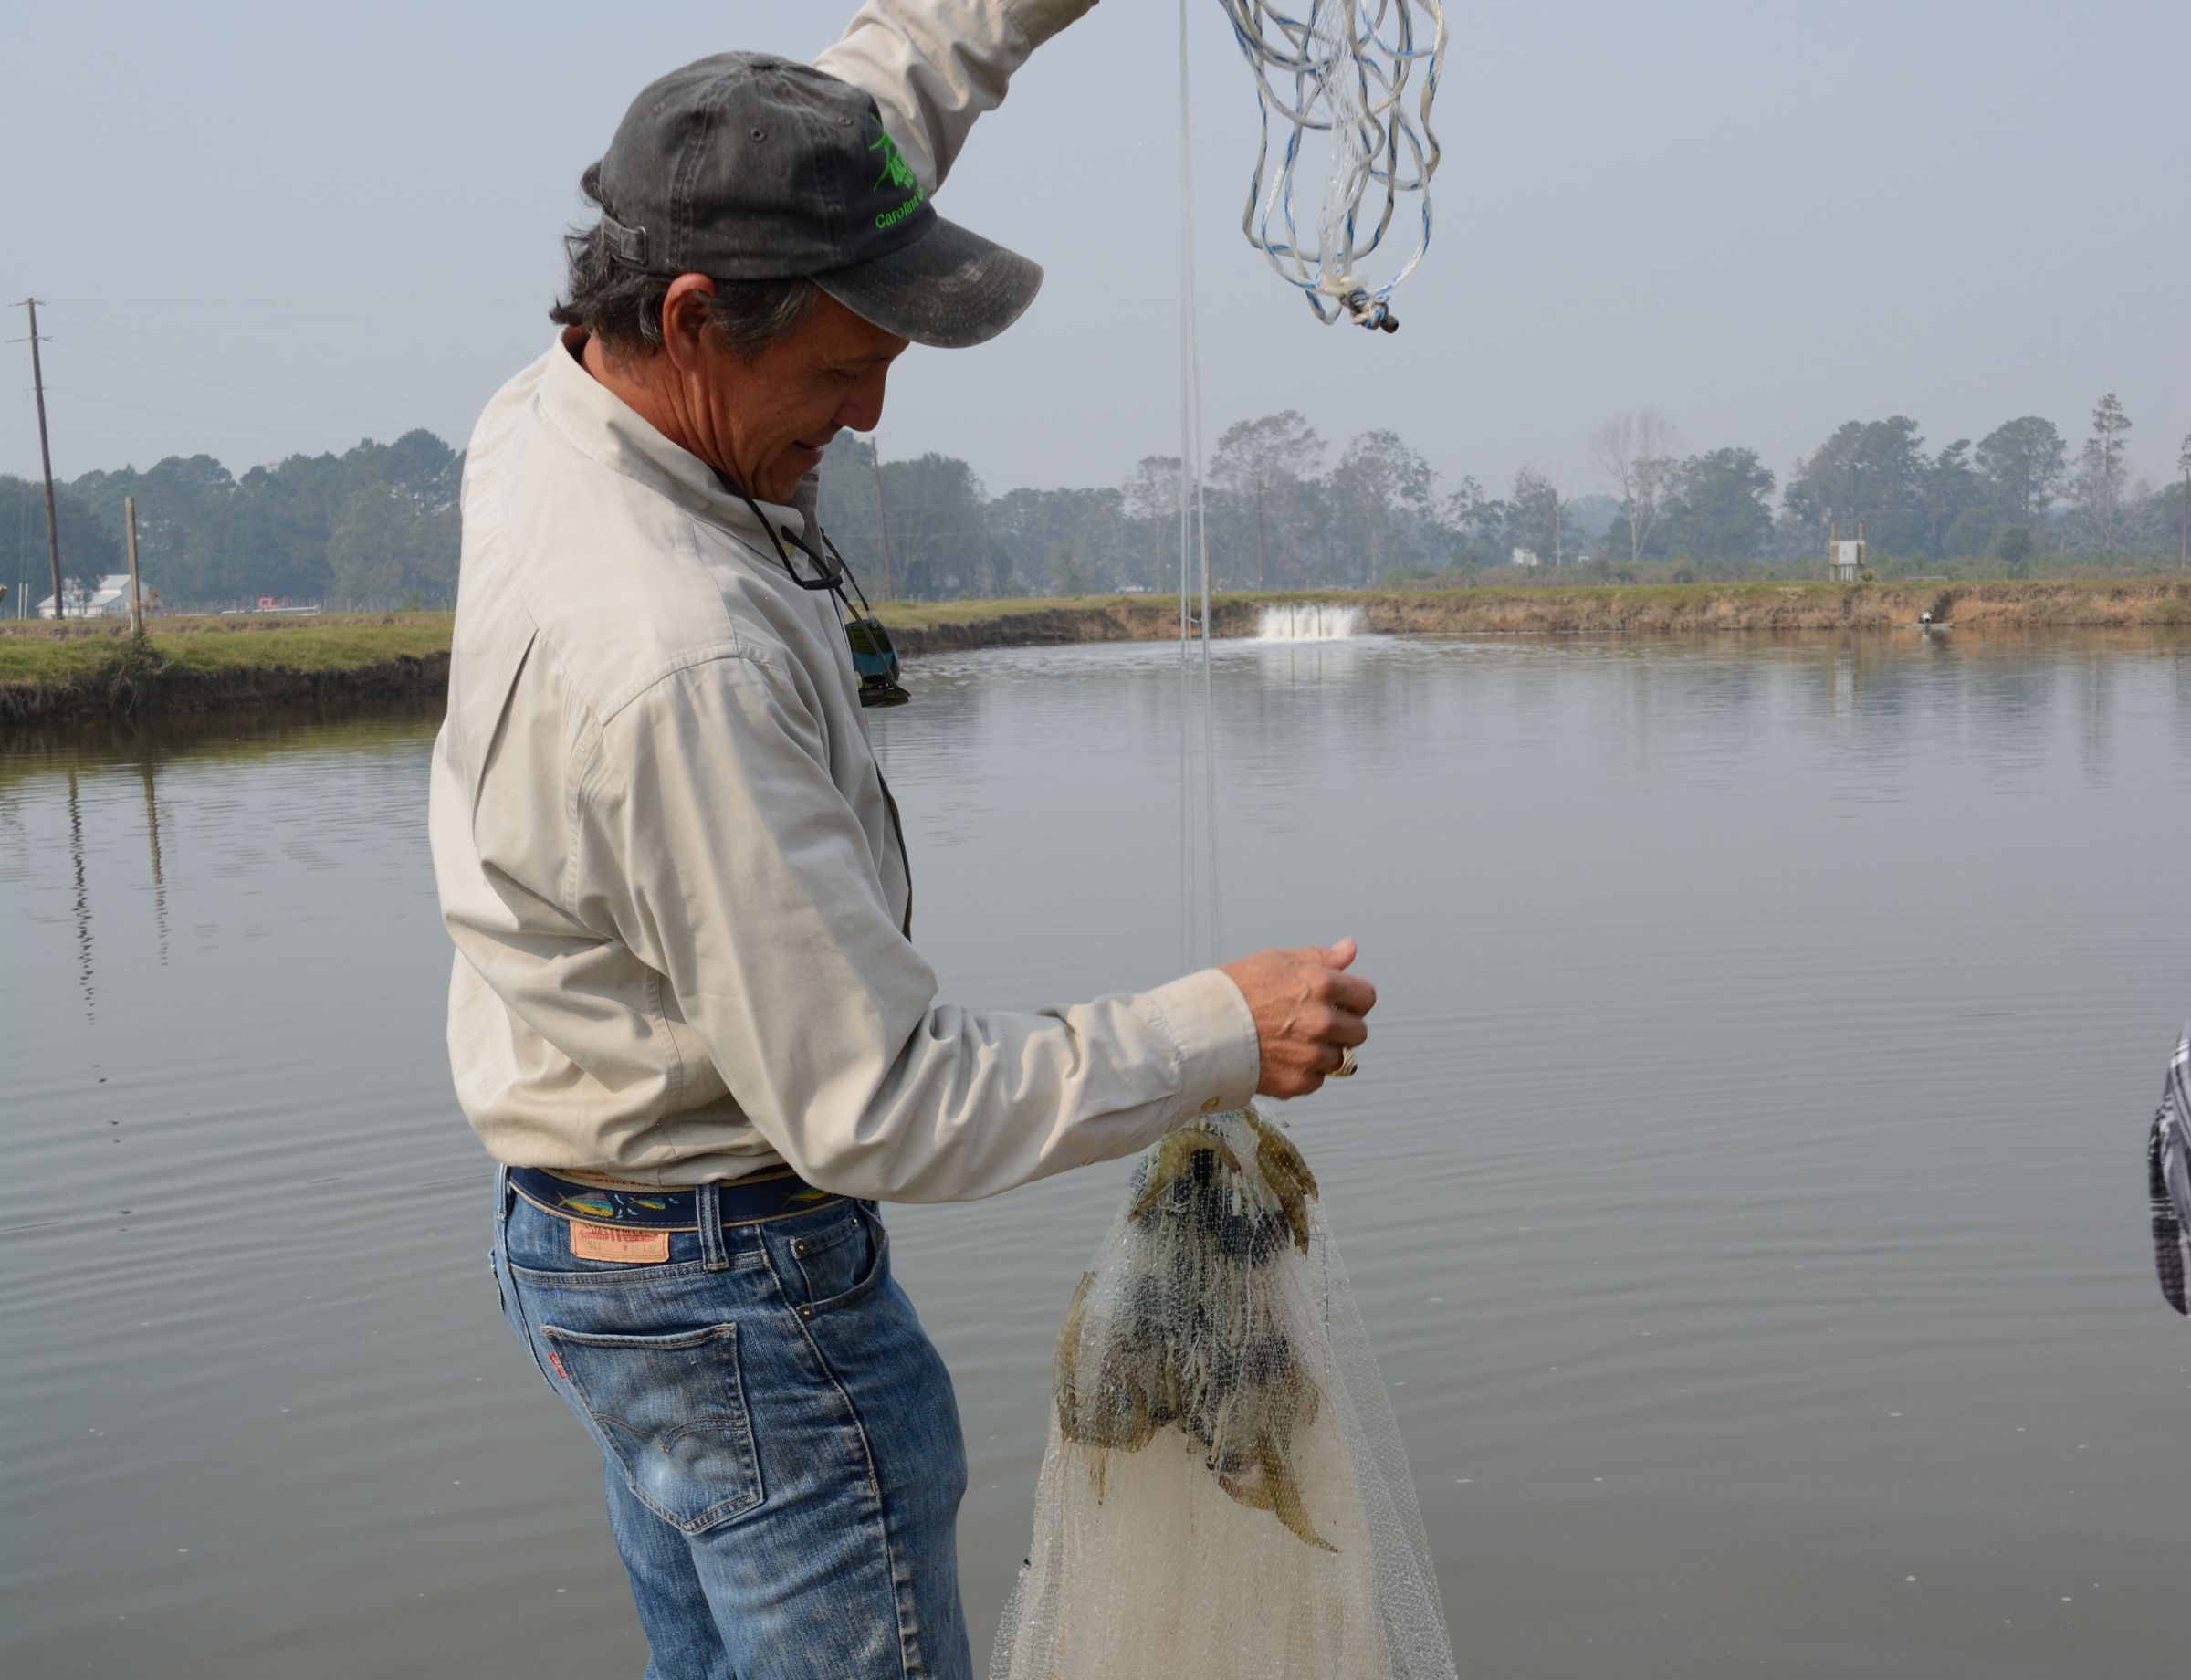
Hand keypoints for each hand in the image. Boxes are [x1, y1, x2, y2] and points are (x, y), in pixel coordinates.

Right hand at [1217, 938, 1376, 1099]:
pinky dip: (1304, 1072)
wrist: (1200, 1030)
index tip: (1339, 1002)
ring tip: (1290, 1041)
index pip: (1367, 997)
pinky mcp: (1299, 1082)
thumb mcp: (1277, 961)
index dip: (1353, 999)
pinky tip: (1280, 1058)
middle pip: (1359, 1032)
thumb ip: (1320, 957)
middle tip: (1311, 1023)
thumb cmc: (1234, 990)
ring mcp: (1313, 1055)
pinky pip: (1317, 1079)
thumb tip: (1349, 948)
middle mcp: (1323, 1021)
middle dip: (1342, 1027)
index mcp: (1322, 985)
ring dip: (1323, 1052)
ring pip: (1340, 1058)